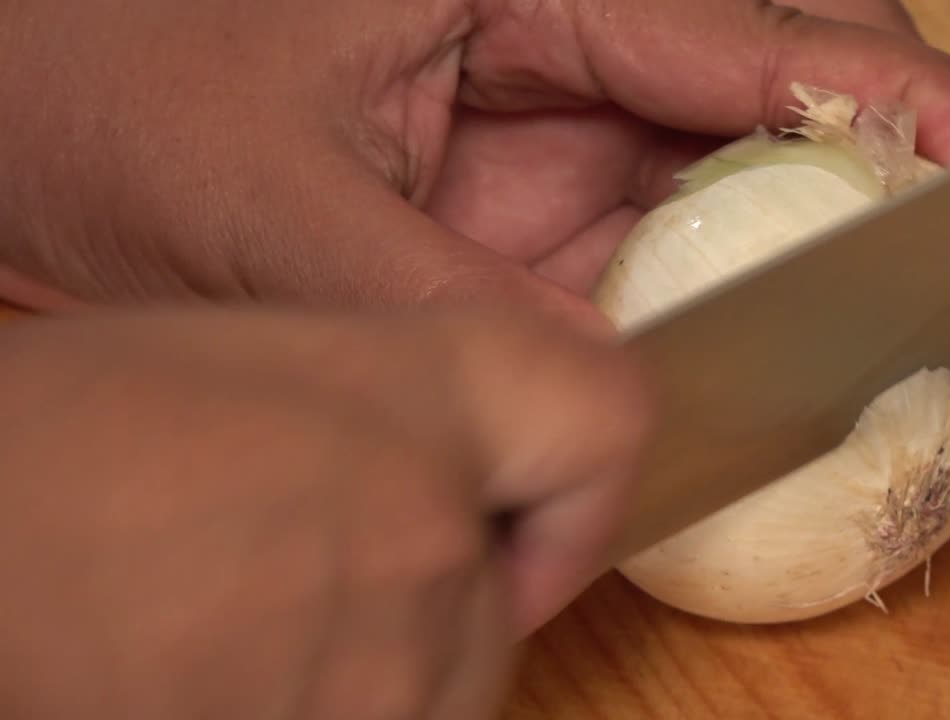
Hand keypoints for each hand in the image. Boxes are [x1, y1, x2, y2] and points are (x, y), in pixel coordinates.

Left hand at [0, 0, 949, 317]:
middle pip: (762, 88)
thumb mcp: (271, 213)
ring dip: (786, 252)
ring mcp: (545, 134)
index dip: (873, 86)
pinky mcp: (523, 211)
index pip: (734, 24)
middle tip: (944, 255)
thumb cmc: (108, 106)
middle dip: (863, 165)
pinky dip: (698, 311)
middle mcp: (551, 45)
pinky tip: (727, 365)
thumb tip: (599, 389)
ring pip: (719, 179)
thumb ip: (441, 301)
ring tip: (857, 328)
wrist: (23, 131)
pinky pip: (647, 255)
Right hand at [0, 304, 651, 717]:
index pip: (604, 423)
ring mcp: (385, 680)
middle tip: (291, 563)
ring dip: (366, 670)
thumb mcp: (238, 363)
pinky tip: (208, 671)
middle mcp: (428, 542)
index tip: (524, 510)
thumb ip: (391, 406)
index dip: (575, 476)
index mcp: (411, 406)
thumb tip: (470, 477)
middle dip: (427, 594)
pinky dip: (314, 710)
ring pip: (437, 689)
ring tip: (224, 620)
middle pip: (501, 598)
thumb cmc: (49, 452)